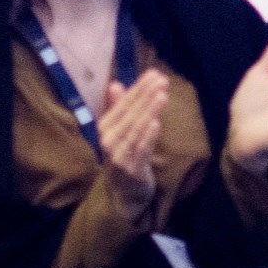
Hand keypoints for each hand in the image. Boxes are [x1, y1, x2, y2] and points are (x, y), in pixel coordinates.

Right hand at [91, 69, 172, 221]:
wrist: (123, 194)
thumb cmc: (124, 156)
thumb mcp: (120, 132)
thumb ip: (119, 108)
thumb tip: (116, 84)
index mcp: (105, 128)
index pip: (122, 104)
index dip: (138, 88)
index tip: (153, 73)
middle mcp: (109, 141)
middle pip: (129, 114)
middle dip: (146, 95)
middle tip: (161, 79)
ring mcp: (119, 156)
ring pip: (136, 129)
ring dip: (149, 111)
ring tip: (161, 94)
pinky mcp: (131, 170)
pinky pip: (140, 150)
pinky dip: (148, 136)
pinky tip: (156, 122)